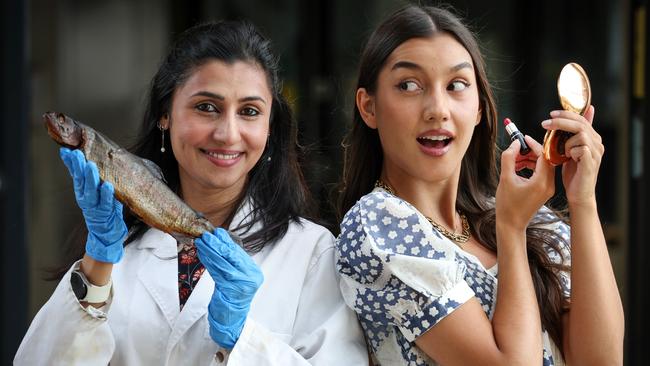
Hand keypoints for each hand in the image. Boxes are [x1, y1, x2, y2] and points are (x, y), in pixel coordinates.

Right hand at [60, 148, 126, 262]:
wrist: (107, 234)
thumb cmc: (104, 209)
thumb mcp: (97, 192)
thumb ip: (93, 179)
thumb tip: (92, 159)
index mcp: (83, 192)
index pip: (75, 175)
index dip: (70, 164)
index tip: (66, 151)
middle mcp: (85, 199)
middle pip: (80, 182)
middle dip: (78, 168)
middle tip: (78, 155)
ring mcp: (94, 208)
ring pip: (91, 192)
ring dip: (91, 179)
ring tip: (91, 166)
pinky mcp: (105, 215)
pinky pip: (106, 204)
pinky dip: (107, 195)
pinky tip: (108, 186)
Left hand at [195, 228, 263, 348]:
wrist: (231, 319)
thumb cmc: (232, 297)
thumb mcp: (237, 278)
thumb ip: (233, 263)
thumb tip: (221, 242)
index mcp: (254, 273)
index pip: (239, 253)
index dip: (227, 242)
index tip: (218, 233)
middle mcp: (250, 277)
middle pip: (232, 256)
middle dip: (218, 244)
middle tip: (207, 235)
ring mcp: (241, 284)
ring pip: (222, 263)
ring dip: (210, 251)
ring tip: (201, 242)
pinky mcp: (229, 289)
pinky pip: (216, 272)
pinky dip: (208, 261)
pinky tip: (201, 254)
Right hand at [496, 137, 554, 230]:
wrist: (511, 224)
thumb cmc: (507, 205)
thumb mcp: (505, 179)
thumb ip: (509, 158)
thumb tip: (515, 144)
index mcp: (541, 182)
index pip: (543, 155)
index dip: (533, 145)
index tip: (523, 138)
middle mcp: (549, 185)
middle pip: (545, 159)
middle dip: (531, 151)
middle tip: (518, 148)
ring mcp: (548, 188)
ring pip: (543, 166)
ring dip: (530, 159)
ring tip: (515, 159)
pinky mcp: (545, 191)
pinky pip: (541, 173)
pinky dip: (531, 167)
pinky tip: (518, 167)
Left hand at [542, 105, 602, 206]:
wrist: (579, 194)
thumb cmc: (574, 173)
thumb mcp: (570, 151)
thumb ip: (569, 137)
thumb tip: (562, 122)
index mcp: (592, 139)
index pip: (581, 119)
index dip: (567, 114)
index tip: (552, 114)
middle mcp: (597, 144)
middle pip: (581, 124)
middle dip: (561, 121)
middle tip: (546, 123)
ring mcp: (596, 153)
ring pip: (581, 135)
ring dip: (566, 141)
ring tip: (561, 152)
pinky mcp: (591, 162)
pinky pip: (581, 149)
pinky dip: (570, 151)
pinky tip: (568, 159)